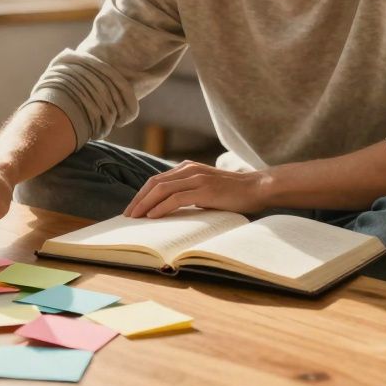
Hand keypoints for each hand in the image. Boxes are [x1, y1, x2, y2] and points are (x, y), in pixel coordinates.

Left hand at [123, 161, 274, 218]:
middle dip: (138, 199)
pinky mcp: (204, 190)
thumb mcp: (206, 190)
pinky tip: (152, 216)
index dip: (142, 194)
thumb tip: (170, 210)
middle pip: (154, 183)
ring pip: (161, 189)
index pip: (157, 180)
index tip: (133, 209)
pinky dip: (161, 207)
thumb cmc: (233, 193)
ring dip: (145, 204)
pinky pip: (176, 198)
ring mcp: (196, 178)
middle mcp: (189, 170)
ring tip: (135, 217)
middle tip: (127, 215)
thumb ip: (189, 194)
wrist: (257, 188)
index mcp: (188, 168)